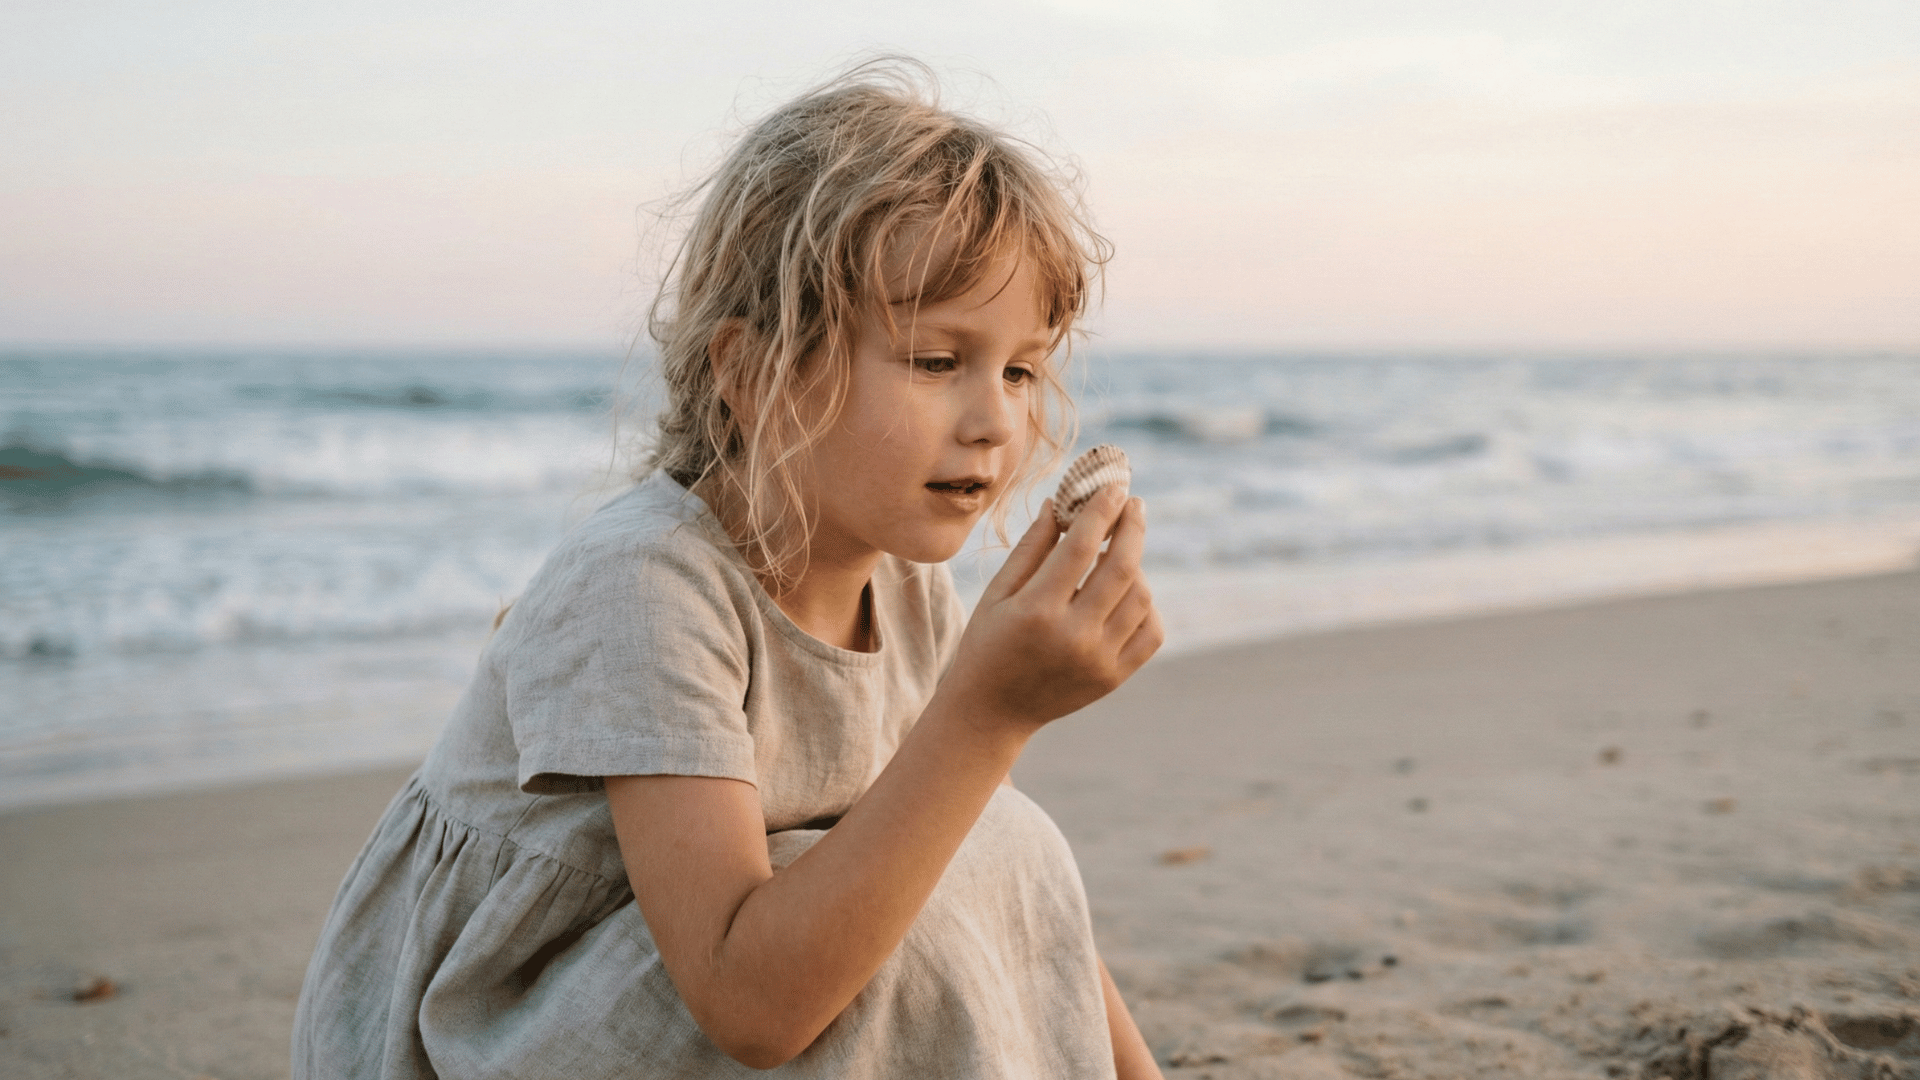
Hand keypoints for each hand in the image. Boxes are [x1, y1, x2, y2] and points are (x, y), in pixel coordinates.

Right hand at [943, 485, 1161, 731]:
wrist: (992, 712)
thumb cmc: (987, 644)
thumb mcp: (996, 593)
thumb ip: (1031, 548)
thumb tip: (1058, 503)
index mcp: (1037, 611)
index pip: (1082, 546)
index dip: (1101, 510)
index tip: (1113, 486)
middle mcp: (1073, 636)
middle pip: (1122, 566)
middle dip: (1132, 526)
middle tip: (1133, 502)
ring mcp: (1099, 661)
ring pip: (1141, 597)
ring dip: (1135, 565)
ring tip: (1117, 552)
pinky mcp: (1114, 678)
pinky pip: (1151, 631)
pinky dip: (1147, 605)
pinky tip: (1127, 592)